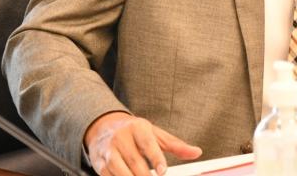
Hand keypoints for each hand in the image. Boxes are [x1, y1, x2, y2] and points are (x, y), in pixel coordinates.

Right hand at [84, 111, 201, 175]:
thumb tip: (197, 152)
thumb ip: (176, 145)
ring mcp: (108, 150)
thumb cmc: (135, 132)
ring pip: (120, 171)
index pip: (147, 143)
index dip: (156, 158)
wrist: (104, 126)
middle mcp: (121, 137)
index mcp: (137, 127)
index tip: (163, 171)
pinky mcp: (99, 163)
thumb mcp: (155, 134)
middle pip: (135, 161)